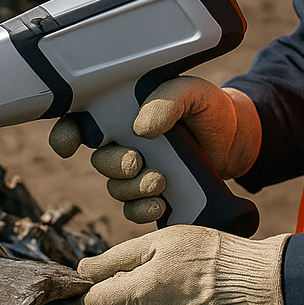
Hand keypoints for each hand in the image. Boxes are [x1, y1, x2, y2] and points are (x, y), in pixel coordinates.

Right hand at [49, 77, 261, 224]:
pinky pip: (133, 211)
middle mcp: (127, 142)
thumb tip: (142, 128)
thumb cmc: (210, 110)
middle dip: (114, 166)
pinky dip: (142, 210)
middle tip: (137, 163)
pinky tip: (161, 204)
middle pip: (100, 161)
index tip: (70, 144)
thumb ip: (169, 100)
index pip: (82, 122)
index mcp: (127, 112)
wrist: (237, 141)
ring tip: (160, 182)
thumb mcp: (194, 93)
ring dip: (133, 189)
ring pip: (116, 188)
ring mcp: (139, 172)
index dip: (66, 133)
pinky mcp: (154, 197)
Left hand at [69, 225, 292, 304]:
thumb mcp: (160, 242)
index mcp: (133, 295)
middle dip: (115, 298)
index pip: (90, 304)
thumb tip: (82, 269)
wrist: (252, 286)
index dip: (82, 294)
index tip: (82, 286)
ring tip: (167, 289)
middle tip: (141, 276)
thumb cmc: (207, 255)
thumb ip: (116, 258)